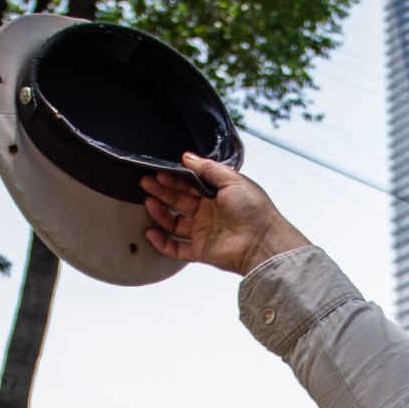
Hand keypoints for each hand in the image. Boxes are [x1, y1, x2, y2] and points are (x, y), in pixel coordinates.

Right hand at [141, 152, 309, 275]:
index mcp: (217, 194)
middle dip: (162, 191)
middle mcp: (209, 212)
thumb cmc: (254, 209)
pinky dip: (162, 242)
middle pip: (179, 200)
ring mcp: (204, 232)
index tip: (158, 170)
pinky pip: (176, 248)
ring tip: (148, 201)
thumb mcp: (232, 179)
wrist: (262, 242)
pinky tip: (150, 232)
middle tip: (146, 182)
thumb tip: (186, 157)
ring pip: (175, 222)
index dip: (174, 177)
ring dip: (160, 212)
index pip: (190, 183)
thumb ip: (208, 168)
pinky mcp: (201, 251)